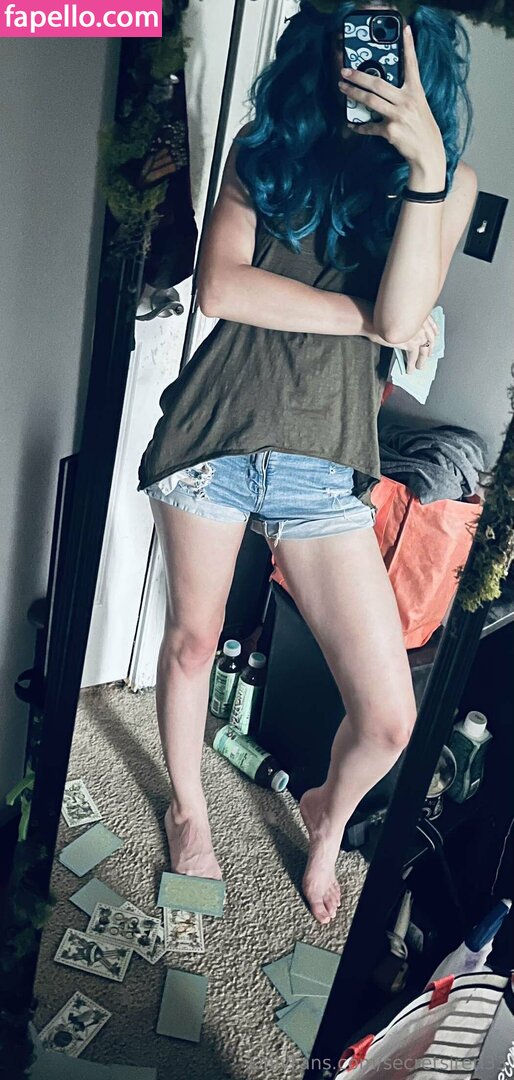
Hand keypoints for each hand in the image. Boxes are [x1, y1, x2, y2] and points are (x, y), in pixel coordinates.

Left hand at [339, 24, 445, 174]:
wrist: (428, 153)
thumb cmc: (422, 128)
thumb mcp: (419, 106)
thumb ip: (404, 94)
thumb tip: (383, 88)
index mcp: (416, 91)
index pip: (412, 64)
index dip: (409, 46)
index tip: (405, 30)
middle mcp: (407, 101)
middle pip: (378, 83)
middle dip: (359, 76)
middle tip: (345, 71)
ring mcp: (398, 116)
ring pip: (370, 101)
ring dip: (353, 94)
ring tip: (342, 88)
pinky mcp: (391, 131)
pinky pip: (370, 127)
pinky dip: (360, 126)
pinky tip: (352, 124)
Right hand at [368, 313, 437, 372]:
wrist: (373, 318)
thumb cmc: (379, 315)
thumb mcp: (395, 314)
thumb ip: (404, 320)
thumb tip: (404, 328)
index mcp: (418, 313)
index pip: (430, 324)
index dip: (433, 332)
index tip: (435, 336)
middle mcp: (421, 322)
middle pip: (429, 339)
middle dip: (429, 349)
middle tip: (428, 356)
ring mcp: (418, 333)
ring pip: (423, 350)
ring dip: (422, 360)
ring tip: (420, 366)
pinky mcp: (411, 343)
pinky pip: (413, 357)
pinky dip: (411, 365)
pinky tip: (409, 370)